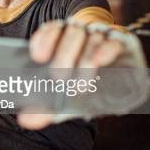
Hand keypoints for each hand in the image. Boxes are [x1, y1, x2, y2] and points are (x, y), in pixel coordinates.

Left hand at [17, 19, 149, 129]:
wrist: (120, 88)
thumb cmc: (85, 90)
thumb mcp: (64, 99)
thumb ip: (46, 108)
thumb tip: (26, 120)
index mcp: (63, 39)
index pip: (52, 29)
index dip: (44, 39)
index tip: (38, 57)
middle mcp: (83, 33)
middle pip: (72, 32)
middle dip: (64, 56)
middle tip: (58, 78)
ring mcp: (104, 36)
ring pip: (92, 37)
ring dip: (85, 60)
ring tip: (78, 86)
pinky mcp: (124, 44)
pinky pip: (114, 41)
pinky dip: (105, 50)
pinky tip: (98, 61)